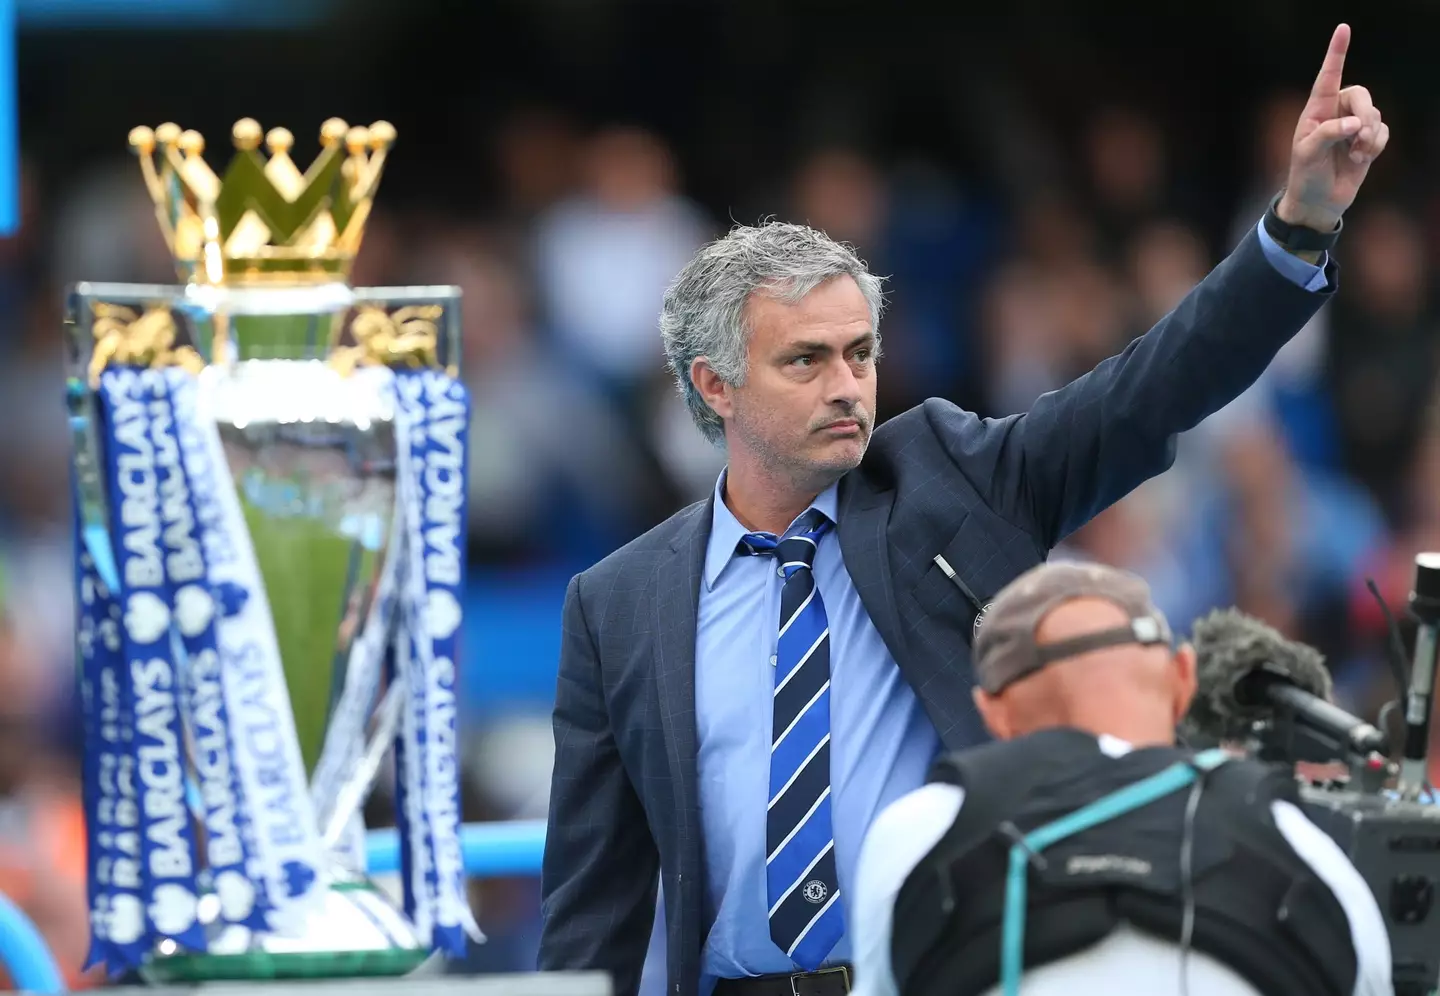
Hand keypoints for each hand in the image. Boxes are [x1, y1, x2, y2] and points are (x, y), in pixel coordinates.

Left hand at [1277, 23, 1388, 232]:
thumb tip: (1354, 124)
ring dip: (1368, 136)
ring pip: (1375, 115)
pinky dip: (1375, 145)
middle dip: (1364, 115)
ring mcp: (1353, 125)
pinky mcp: (1367, 139)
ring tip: (1355, 154)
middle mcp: (1336, 112)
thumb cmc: (1305, 175)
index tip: (1343, 29)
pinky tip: (1360, 158)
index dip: (1336, 53)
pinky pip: (1382, 132)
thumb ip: (1328, 134)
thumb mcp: (1308, 155)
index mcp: (1316, 110)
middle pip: (1361, 96)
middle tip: (1358, 136)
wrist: (1317, 201)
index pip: (1327, 77)